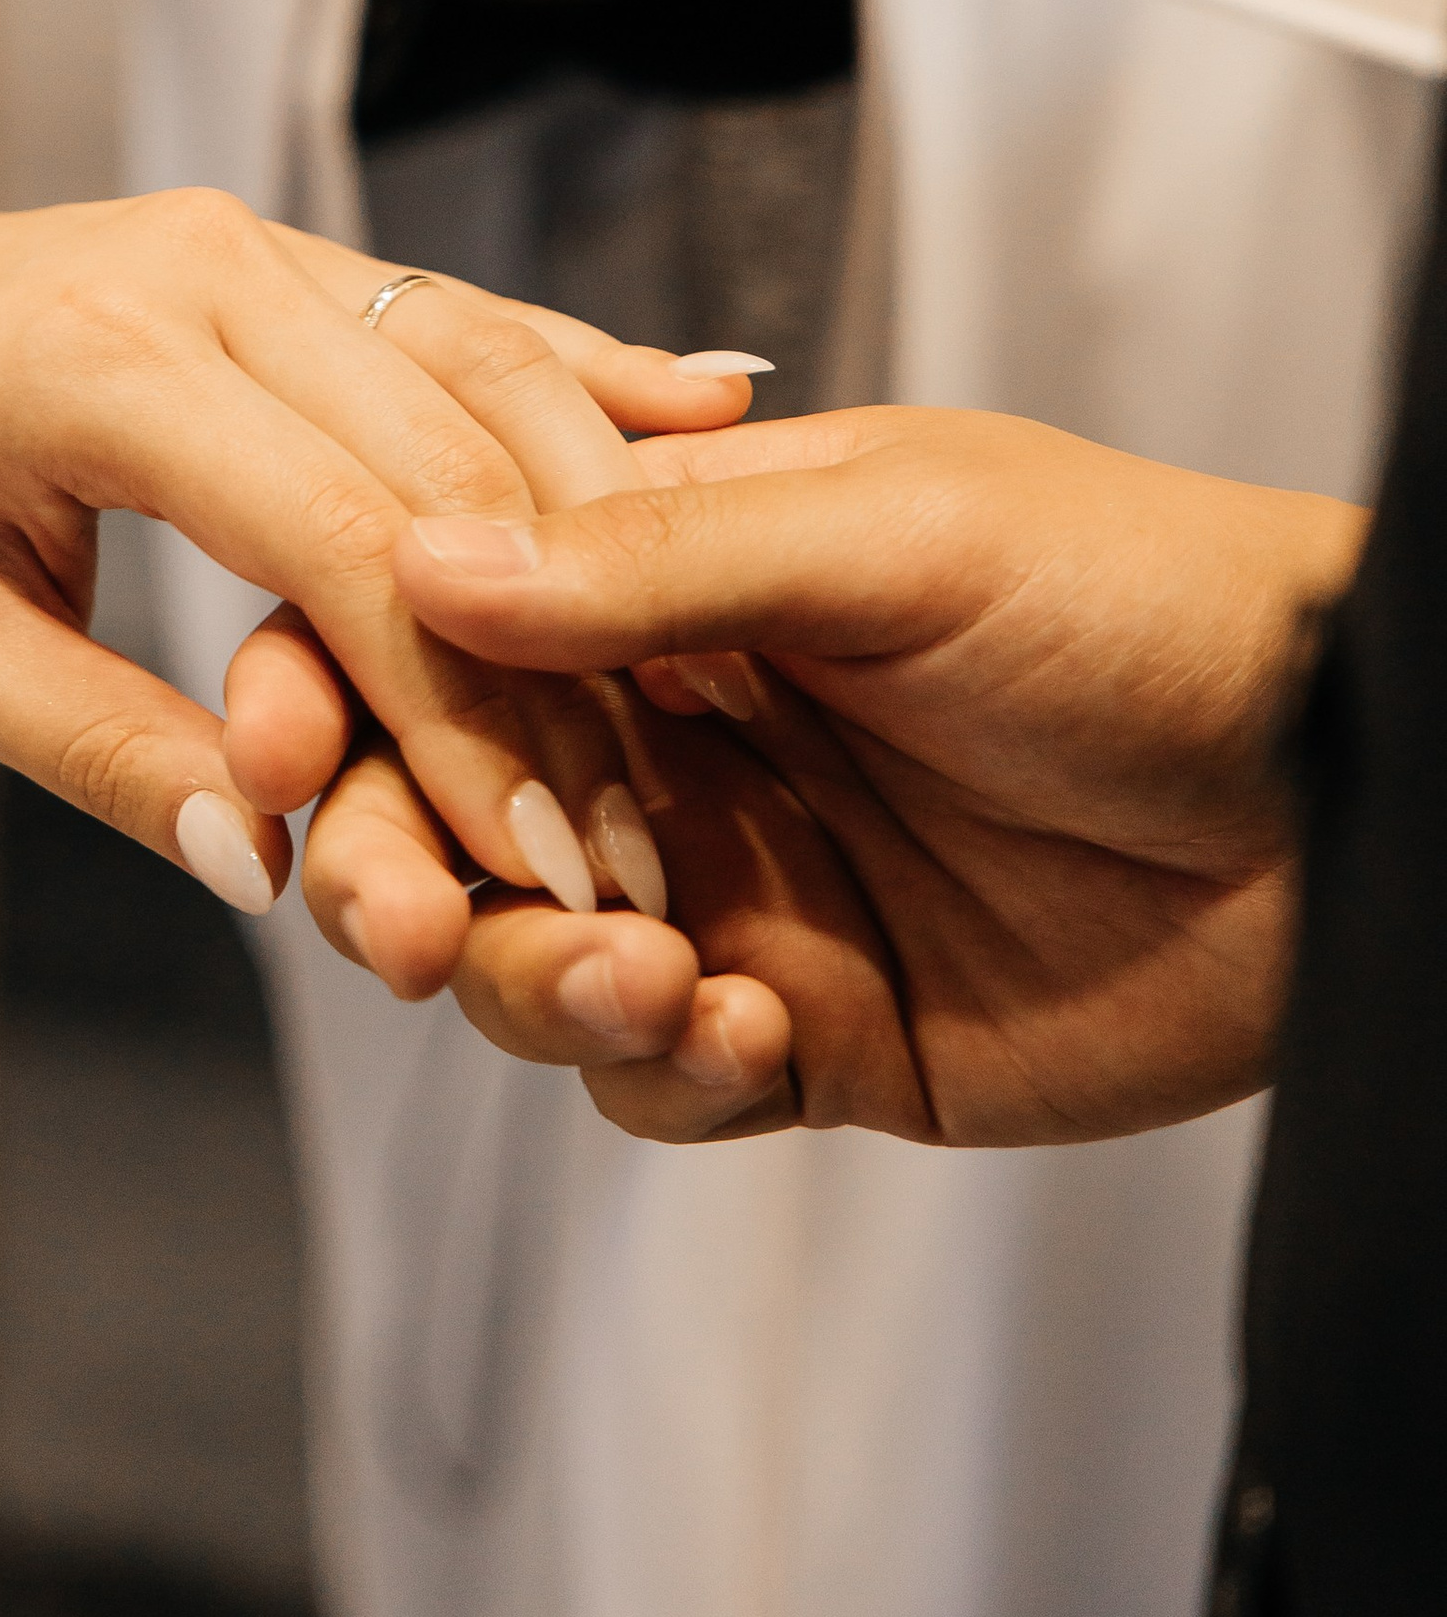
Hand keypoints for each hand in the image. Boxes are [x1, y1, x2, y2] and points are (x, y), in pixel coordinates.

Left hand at [0, 159, 759, 914]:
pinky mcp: (287, 249)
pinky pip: (459, 315)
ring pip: (487, 372)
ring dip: (602, 537)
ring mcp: (256, 241)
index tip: (545, 868)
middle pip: (450, 465)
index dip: (465, 714)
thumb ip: (106, 753)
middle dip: (560, 664)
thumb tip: (273, 871)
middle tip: (638, 841)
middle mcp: (205, 270)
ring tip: (693, 708)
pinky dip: (585, 376)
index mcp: (104, 363)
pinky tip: (720, 417)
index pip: (348, 543)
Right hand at [360, 407, 1358, 1142]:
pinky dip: (671, 1077)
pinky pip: (662, 1084)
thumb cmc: (1148, 597)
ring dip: (540, 983)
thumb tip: (421, 563)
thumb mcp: (900, 533)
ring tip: (657, 979)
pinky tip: (761, 1033)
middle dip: (390, 870)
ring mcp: (737, 883)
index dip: (327, 681)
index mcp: (670, 573)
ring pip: (524, 961)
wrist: (1350, 786)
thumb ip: (658, 559)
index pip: (429, 616)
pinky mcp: (818, 1032)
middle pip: (435, 810)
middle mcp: (675, 729)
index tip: (277, 750)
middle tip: (403, 923)